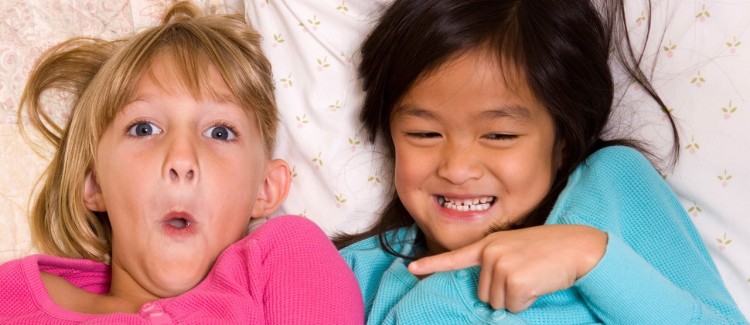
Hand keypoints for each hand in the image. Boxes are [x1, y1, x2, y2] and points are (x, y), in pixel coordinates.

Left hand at [408, 224, 606, 312]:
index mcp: (490, 245)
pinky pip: (514, 306)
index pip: (455, 257)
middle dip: (505, 293)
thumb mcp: (518, 249)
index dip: (432, 264)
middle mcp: (490, 253)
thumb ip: (498, 263)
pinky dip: (528, 301)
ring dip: (517, 297)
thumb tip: (487, 291)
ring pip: (497, 303)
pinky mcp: (514, 280)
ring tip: (534, 276)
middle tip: (527, 274)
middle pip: (484, 294)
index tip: (411, 268)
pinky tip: (540, 283)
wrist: (578, 246)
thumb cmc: (551, 250)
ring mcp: (500, 265)